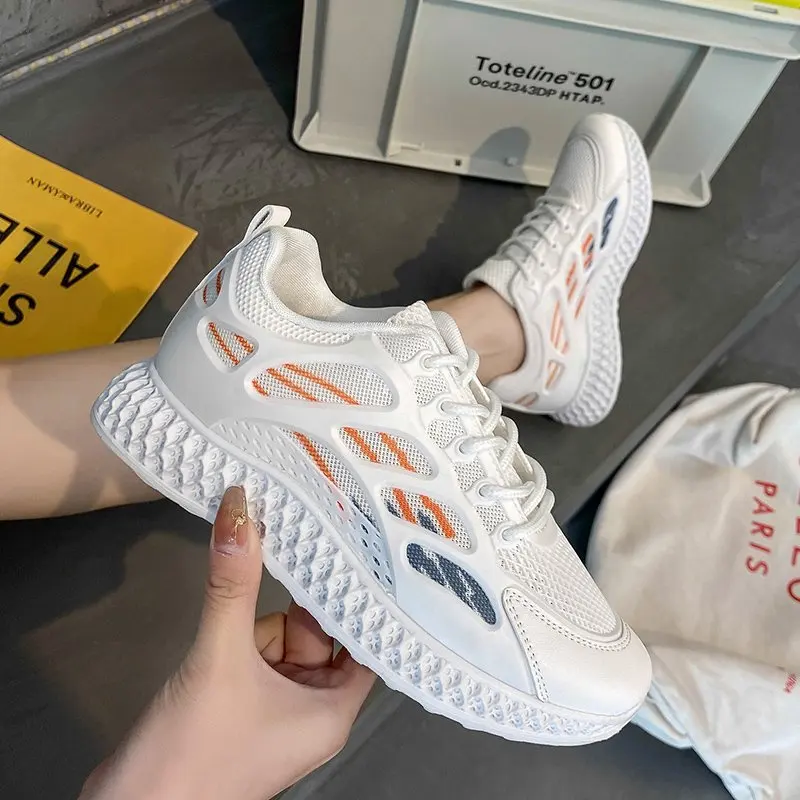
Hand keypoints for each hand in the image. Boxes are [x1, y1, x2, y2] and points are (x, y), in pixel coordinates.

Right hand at [81, 486, 374, 799]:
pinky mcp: (241, 705)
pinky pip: (254, 652)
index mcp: (333, 710)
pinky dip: (239, 630)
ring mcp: (274, 708)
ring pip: (281, 639)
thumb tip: (241, 509)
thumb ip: (233, 584)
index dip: (359, 595)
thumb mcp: (220, 657)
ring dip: (257, 618)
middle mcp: (312, 709)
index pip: (365, 639)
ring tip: (238, 603)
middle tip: (295, 544)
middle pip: (319, 634)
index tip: (357, 545)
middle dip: (296, 600)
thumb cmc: (195, 748)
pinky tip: (222, 618)